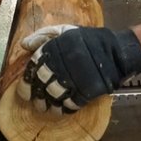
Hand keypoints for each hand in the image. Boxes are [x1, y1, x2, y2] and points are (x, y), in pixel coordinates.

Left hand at [17, 24, 140, 114]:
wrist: (116, 52)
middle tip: (36, 102)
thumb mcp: (64, 30)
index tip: (25, 90)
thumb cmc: (88, 40)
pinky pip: (69, 105)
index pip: (32, 69)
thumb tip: (24, 45)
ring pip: (53, 97)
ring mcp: (73, 80)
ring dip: (48, 105)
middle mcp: (60, 65)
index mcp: (53, 49)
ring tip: (48, 108)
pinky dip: (63, 109)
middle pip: (41, 86)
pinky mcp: (85, 92)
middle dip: (36, 96)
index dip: (26, 82)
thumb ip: (42, 36)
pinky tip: (61, 109)